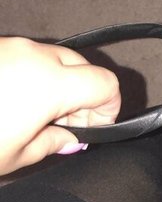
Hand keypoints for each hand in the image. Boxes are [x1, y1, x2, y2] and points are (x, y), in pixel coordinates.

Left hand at [0, 36, 120, 174]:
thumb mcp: (17, 155)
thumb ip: (55, 143)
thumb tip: (68, 139)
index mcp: (50, 84)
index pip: (106, 84)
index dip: (109, 108)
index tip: (96, 126)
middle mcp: (33, 56)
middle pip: (83, 67)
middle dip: (83, 96)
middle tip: (65, 126)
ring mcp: (11, 46)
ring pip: (53, 59)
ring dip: (56, 85)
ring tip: (34, 116)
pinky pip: (26, 57)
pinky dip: (31, 76)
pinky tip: (13, 103)